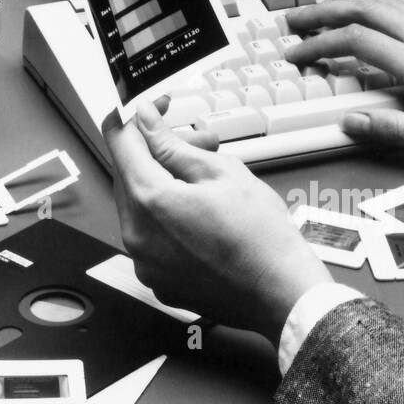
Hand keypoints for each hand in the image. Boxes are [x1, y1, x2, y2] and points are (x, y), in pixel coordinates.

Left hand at [103, 99, 329, 343]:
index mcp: (148, 202)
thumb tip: (145, 121)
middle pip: (129, 175)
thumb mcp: (221, 172)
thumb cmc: (262, 239)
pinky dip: (167, 216)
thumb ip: (172, 144)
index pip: (119, 143)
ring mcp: (144, 263)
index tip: (151, 108)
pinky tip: (200, 210)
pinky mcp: (157, 280)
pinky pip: (150, 236)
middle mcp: (136, 236)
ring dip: (164, 182)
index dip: (135, 117)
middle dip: (158, 151)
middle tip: (197, 144)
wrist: (284, 295)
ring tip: (207, 176)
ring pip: (139, 206)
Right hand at [285, 0, 403, 164]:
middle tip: (295, 19)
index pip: (358, 41)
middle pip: (368, 9)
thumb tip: (353, 121)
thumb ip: (397, 131)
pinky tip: (384, 7)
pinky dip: (387, 2)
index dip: (320, 44)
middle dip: (325, 11)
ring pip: (392, 2)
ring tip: (327, 10)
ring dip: (353, 2)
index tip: (296, 54)